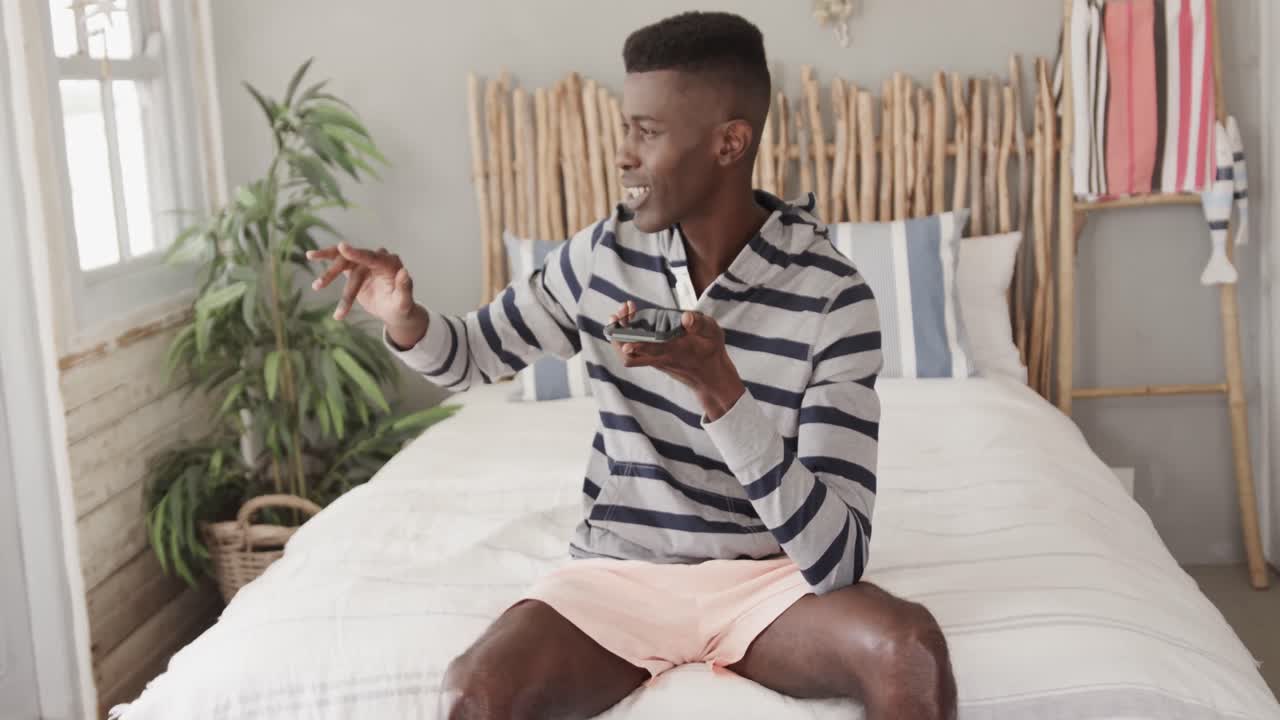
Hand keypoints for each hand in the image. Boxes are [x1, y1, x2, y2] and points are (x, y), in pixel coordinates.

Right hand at [307, 242, 426, 347]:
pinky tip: (309, 256)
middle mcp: (377, 259)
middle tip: (321, 282)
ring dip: (328, 275)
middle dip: (336, 272)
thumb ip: (405, 288)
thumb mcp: (404, 302)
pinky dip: (325, 264)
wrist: (394, 311)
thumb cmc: (401, 307)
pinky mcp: (354, 269)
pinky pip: (338, 264)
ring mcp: (364, 263)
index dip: (357, 253)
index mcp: (390, 264)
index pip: (373, 257)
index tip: (342, 247)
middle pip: (353, 261)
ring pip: (342, 263)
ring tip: (316, 286)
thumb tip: (405, 272)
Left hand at [609, 301, 744, 420]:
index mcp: (676, 350)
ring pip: (628, 355)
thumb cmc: (711, 351)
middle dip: (621, 332)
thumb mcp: (713, 333)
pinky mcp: (651, 359)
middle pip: (630, 356)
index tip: (626, 342)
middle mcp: (661, 358)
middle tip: (623, 310)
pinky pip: (632, 353)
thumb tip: (686, 317)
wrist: (709, 374)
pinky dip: (626, 336)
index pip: (653, 350)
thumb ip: (700, 324)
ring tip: (622, 312)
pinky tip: (629, 319)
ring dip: (620, 334)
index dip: (638, 346)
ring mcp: (654, 360)